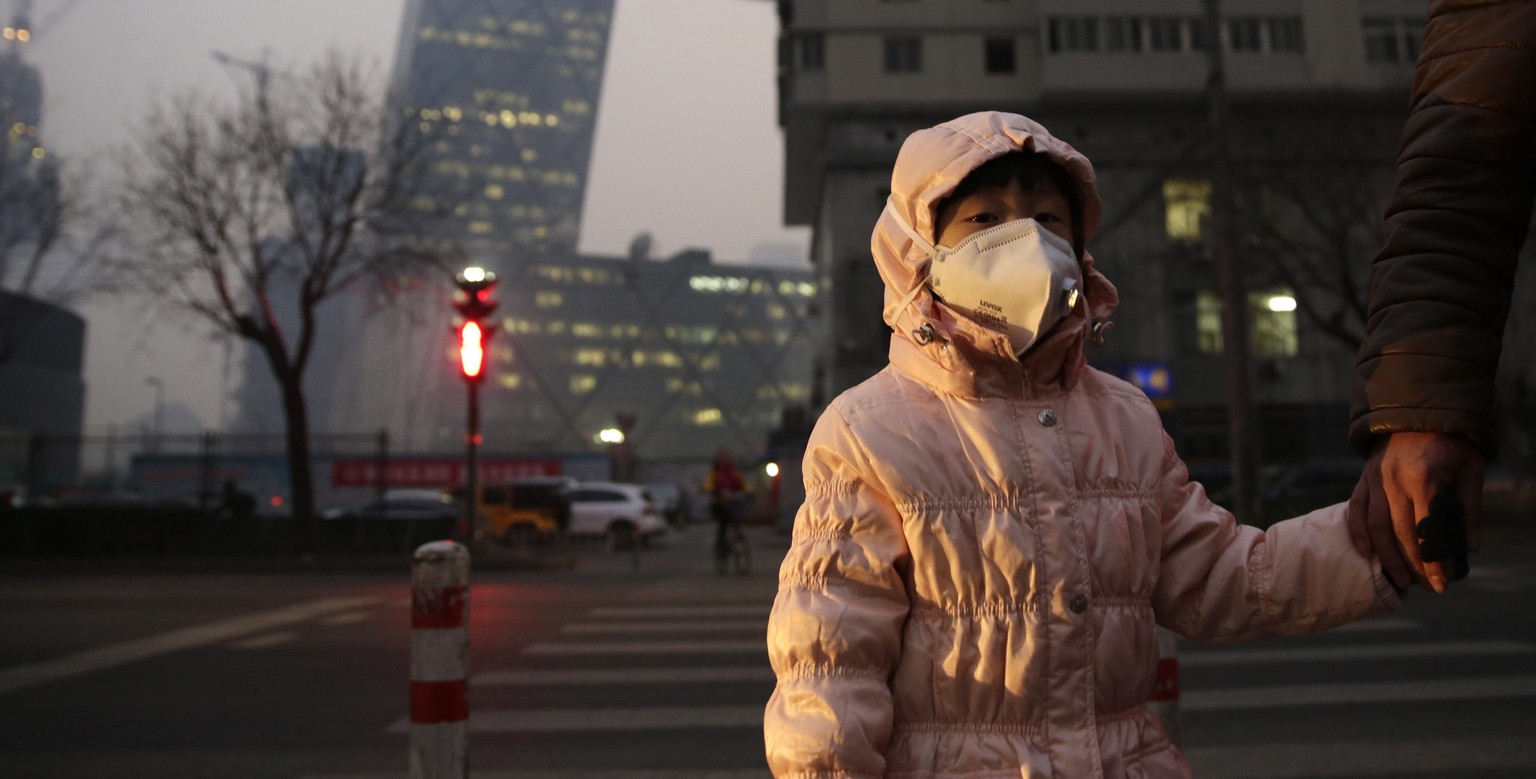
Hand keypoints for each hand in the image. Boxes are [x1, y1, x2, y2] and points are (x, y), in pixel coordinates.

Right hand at [1347, 432, 1484, 592]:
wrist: (1418, 412)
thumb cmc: (1451, 444)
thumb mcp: (1471, 471)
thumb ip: (1469, 510)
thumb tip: (1469, 550)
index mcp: (1424, 478)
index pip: (1428, 530)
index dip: (1434, 560)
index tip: (1442, 584)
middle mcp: (1393, 481)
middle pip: (1401, 533)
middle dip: (1414, 565)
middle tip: (1426, 587)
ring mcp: (1374, 480)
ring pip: (1375, 527)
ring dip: (1387, 557)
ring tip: (1401, 580)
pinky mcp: (1363, 480)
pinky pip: (1355, 512)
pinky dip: (1359, 536)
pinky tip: (1369, 555)